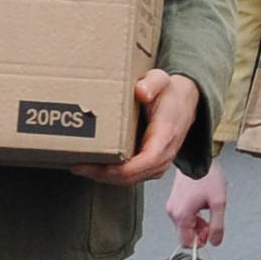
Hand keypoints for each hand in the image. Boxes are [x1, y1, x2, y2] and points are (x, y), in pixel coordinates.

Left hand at [82, 71, 201, 187]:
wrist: (184, 102)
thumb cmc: (169, 92)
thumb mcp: (162, 80)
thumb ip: (153, 83)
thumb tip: (141, 91)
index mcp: (166, 135)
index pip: (144, 162)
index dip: (116, 169)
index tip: (90, 164)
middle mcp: (164, 154)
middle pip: (131, 176)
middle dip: (101, 175)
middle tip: (76, 166)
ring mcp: (159, 163)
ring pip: (130, 180)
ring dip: (104, 177)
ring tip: (80, 167)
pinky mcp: (151, 165)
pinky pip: (130, 176)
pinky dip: (110, 174)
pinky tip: (93, 166)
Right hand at [165, 166, 227, 248]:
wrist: (198, 158)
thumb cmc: (207, 177)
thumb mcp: (219, 203)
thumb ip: (218, 225)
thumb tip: (216, 241)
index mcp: (182, 215)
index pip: (186, 242)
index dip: (200, 242)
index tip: (209, 234)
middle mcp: (173, 212)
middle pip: (185, 234)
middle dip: (200, 231)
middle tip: (211, 220)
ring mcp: (172, 205)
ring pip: (184, 225)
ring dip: (197, 223)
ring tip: (207, 209)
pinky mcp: (174, 200)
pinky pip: (183, 215)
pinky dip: (192, 215)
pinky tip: (201, 205)